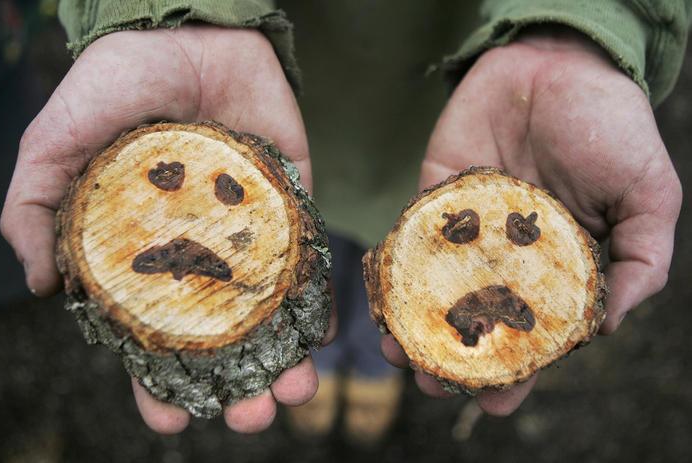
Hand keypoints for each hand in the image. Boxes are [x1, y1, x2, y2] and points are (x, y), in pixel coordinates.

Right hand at [0, 25, 335, 433]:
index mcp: (141, 251)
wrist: (193, 33)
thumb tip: (44, 287)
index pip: (147, 333)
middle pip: (217, 337)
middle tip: (249, 418)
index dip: (153, 382)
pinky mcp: (291, 207)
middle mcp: (196, 253)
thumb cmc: (118, 80)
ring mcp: (247, 234)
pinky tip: (322, 340)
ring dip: (282, 358)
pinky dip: (317, 303)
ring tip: (293, 393)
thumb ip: (37, 206)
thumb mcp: (60, 138)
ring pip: (266, 314)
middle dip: (232, 383)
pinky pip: (307, 263)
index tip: (168, 422)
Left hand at [382, 26, 681, 414]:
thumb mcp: (647, 197)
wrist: (559, 64)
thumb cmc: (611, 128)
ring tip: (401, 354)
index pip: (535, 331)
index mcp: (556, 267)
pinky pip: (411, 239)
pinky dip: (395, 270)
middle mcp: (507, 257)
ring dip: (415, 325)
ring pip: (435, 289)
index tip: (498, 404)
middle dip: (455, 357)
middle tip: (437, 387)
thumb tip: (605, 326)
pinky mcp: (434, 196)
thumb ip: (639, 262)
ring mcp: (468, 230)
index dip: (520, 370)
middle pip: (477, 318)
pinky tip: (384, 299)